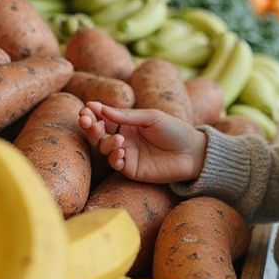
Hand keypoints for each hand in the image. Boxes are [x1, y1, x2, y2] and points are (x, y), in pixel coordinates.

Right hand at [77, 101, 206, 183]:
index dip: (92, 113)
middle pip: (98, 133)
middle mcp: (123, 137)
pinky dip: (114, 158)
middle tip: (88, 122)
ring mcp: (126, 153)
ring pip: (104, 148)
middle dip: (91, 127)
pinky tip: (121, 152)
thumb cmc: (175, 130)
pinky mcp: (131, 169)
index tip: (86, 109)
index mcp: (127, 122)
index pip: (103, 117)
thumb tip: (100, 108)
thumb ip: (127, 115)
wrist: (193, 153)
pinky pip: (115, 164)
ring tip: (118, 139)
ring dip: (105, 142)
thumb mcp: (151, 117)